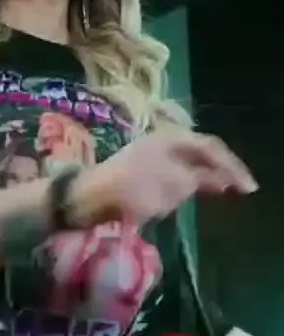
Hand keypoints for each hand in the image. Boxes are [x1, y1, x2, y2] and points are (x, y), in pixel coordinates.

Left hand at [75, 123, 257, 225]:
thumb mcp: (175, 184)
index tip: (248, 189)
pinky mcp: (136, 172)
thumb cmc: (133, 188)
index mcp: (172, 137)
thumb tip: (222, 179)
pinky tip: (183, 196)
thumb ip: (201, 179)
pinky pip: (168, 174)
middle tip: (236, 189)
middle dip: (218, 170)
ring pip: (184, 164)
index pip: (211, 148)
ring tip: (216, 192)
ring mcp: (147, 155)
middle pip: (199, 153)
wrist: (88, 198)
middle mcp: (161, 140)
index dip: (232, 167)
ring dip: (201, 177)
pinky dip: (182, 185)